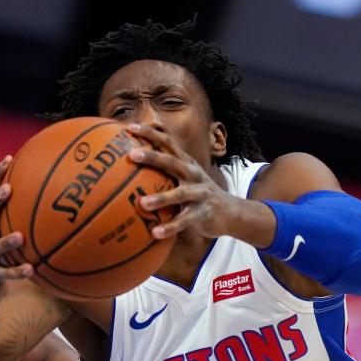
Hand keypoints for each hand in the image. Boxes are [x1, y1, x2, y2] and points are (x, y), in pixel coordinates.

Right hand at [0, 156, 33, 294]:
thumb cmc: (4, 257)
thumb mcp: (11, 235)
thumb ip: (26, 219)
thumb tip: (58, 199)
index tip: (9, 158)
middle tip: (8, 189)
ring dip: (6, 241)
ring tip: (20, 237)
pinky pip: (5, 274)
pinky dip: (17, 272)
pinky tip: (31, 269)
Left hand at [127, 123, 240, 239]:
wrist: (230, 212)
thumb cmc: (198, 193)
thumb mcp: (184, 177)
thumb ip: (165, 169)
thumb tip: (135, 160)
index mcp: (185, 163)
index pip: (167, 143)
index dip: (150, 133)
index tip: (130, 127)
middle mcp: (193, 174)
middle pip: (172, 162)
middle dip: (152, 156)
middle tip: (131, 155)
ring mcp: (200, 193)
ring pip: (180, 193)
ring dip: (161, 198)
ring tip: (142, 203)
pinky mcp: (204, 212)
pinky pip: (185, 220)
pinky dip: (171, 227)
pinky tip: (155, 233)